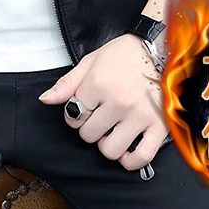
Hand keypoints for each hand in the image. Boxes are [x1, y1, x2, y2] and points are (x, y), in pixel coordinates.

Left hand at [37, 33, 167, 170]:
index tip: (85, 107)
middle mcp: (117, 102)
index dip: (75, 113)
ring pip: (110, 149)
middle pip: (89, 134)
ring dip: (107, 143)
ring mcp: (139, 116)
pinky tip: (126, 150)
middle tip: (99, 116)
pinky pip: (141, 157)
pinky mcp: (159, 126)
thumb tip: (46, 99)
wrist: (162, 48)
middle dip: (90, 127)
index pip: (73, 115)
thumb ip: (68, 83)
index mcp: (98, 83)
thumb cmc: (126, 53)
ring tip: (112, 130)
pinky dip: (130, 160)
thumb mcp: (92, 61)